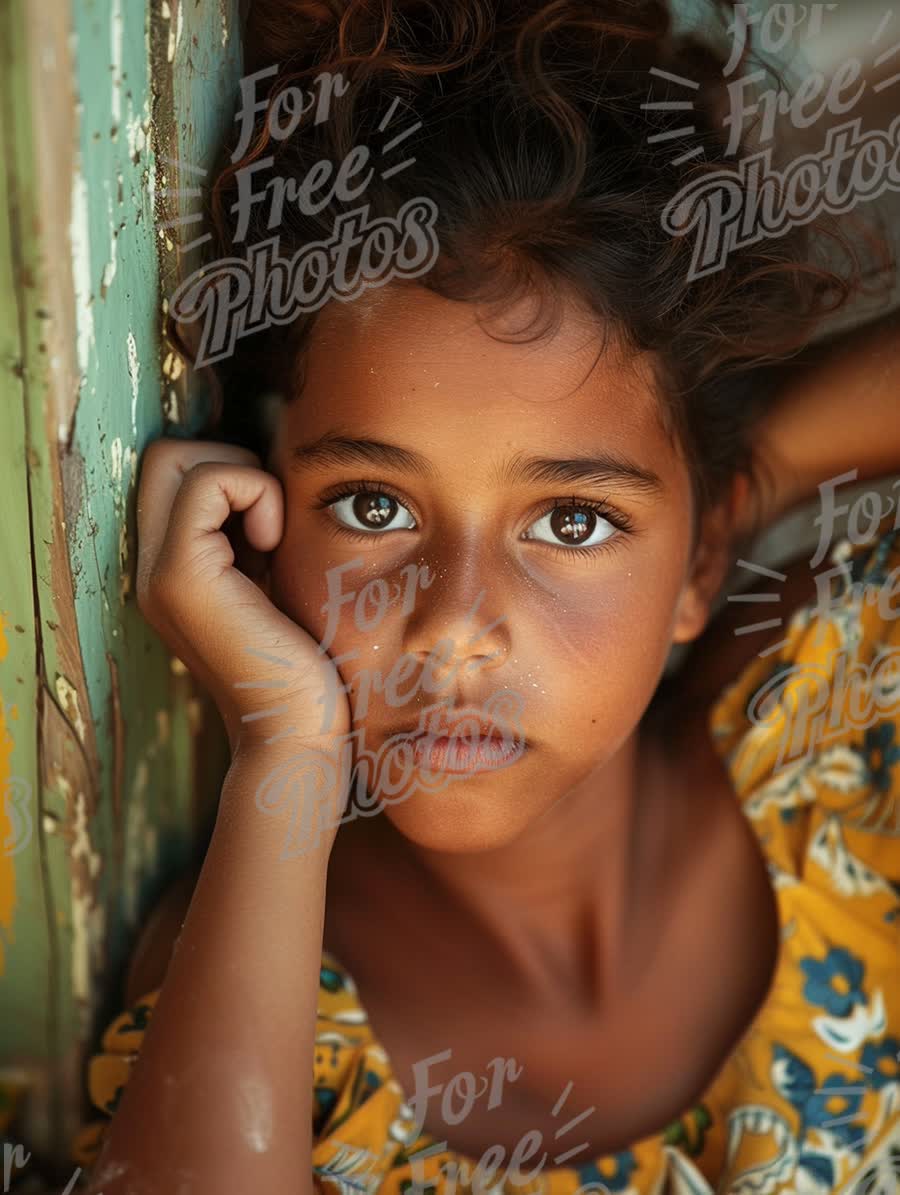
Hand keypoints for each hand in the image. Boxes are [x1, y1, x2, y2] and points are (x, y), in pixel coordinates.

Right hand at [135, 438, 350, 757]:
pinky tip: (275, 545)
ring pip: (176, 457)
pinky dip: (254, 492)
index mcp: (173, 568)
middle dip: (228, 463)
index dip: (229, 473)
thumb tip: (274, 471)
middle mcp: (151, 568)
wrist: (299, 729)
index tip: (272, 527)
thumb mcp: (276, 578)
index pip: (172, 470)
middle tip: (269, 520)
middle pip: (163, 454)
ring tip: (272, 539)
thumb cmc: (305, 660)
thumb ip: (256, 532)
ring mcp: (158, 572)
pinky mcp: (181, 577)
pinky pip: (208, 481)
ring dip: (243, 477)